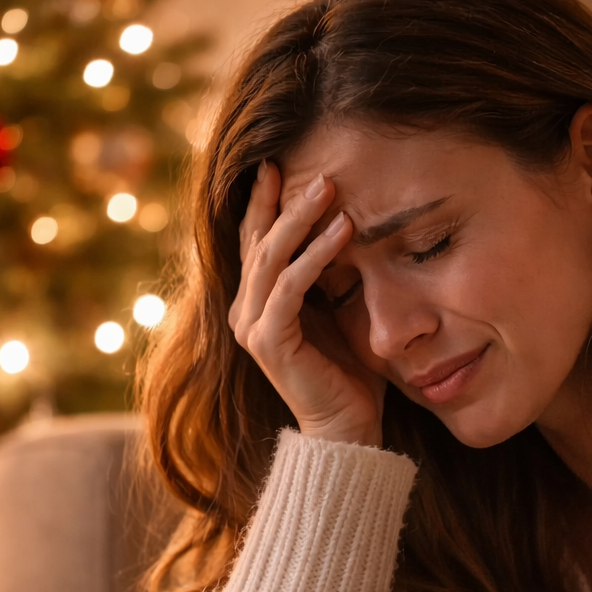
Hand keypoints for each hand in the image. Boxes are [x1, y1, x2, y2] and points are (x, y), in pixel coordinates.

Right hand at [229, 161, 384, 445]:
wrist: (345, 429)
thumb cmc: (347, 373)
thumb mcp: (335, 311)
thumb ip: (326, 276)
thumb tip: (342, 224)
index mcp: (255, 303)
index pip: (255, 241)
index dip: (265, 202)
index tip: (279, 163)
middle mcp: (244, 312)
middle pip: (257, 241)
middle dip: (282, 201)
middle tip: (315, 169)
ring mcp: (252, 327)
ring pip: (270, 258)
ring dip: (301, 219)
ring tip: (330, 188)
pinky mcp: (269, 342)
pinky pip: (290, 287)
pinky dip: (317, 255)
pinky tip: (343, 231)